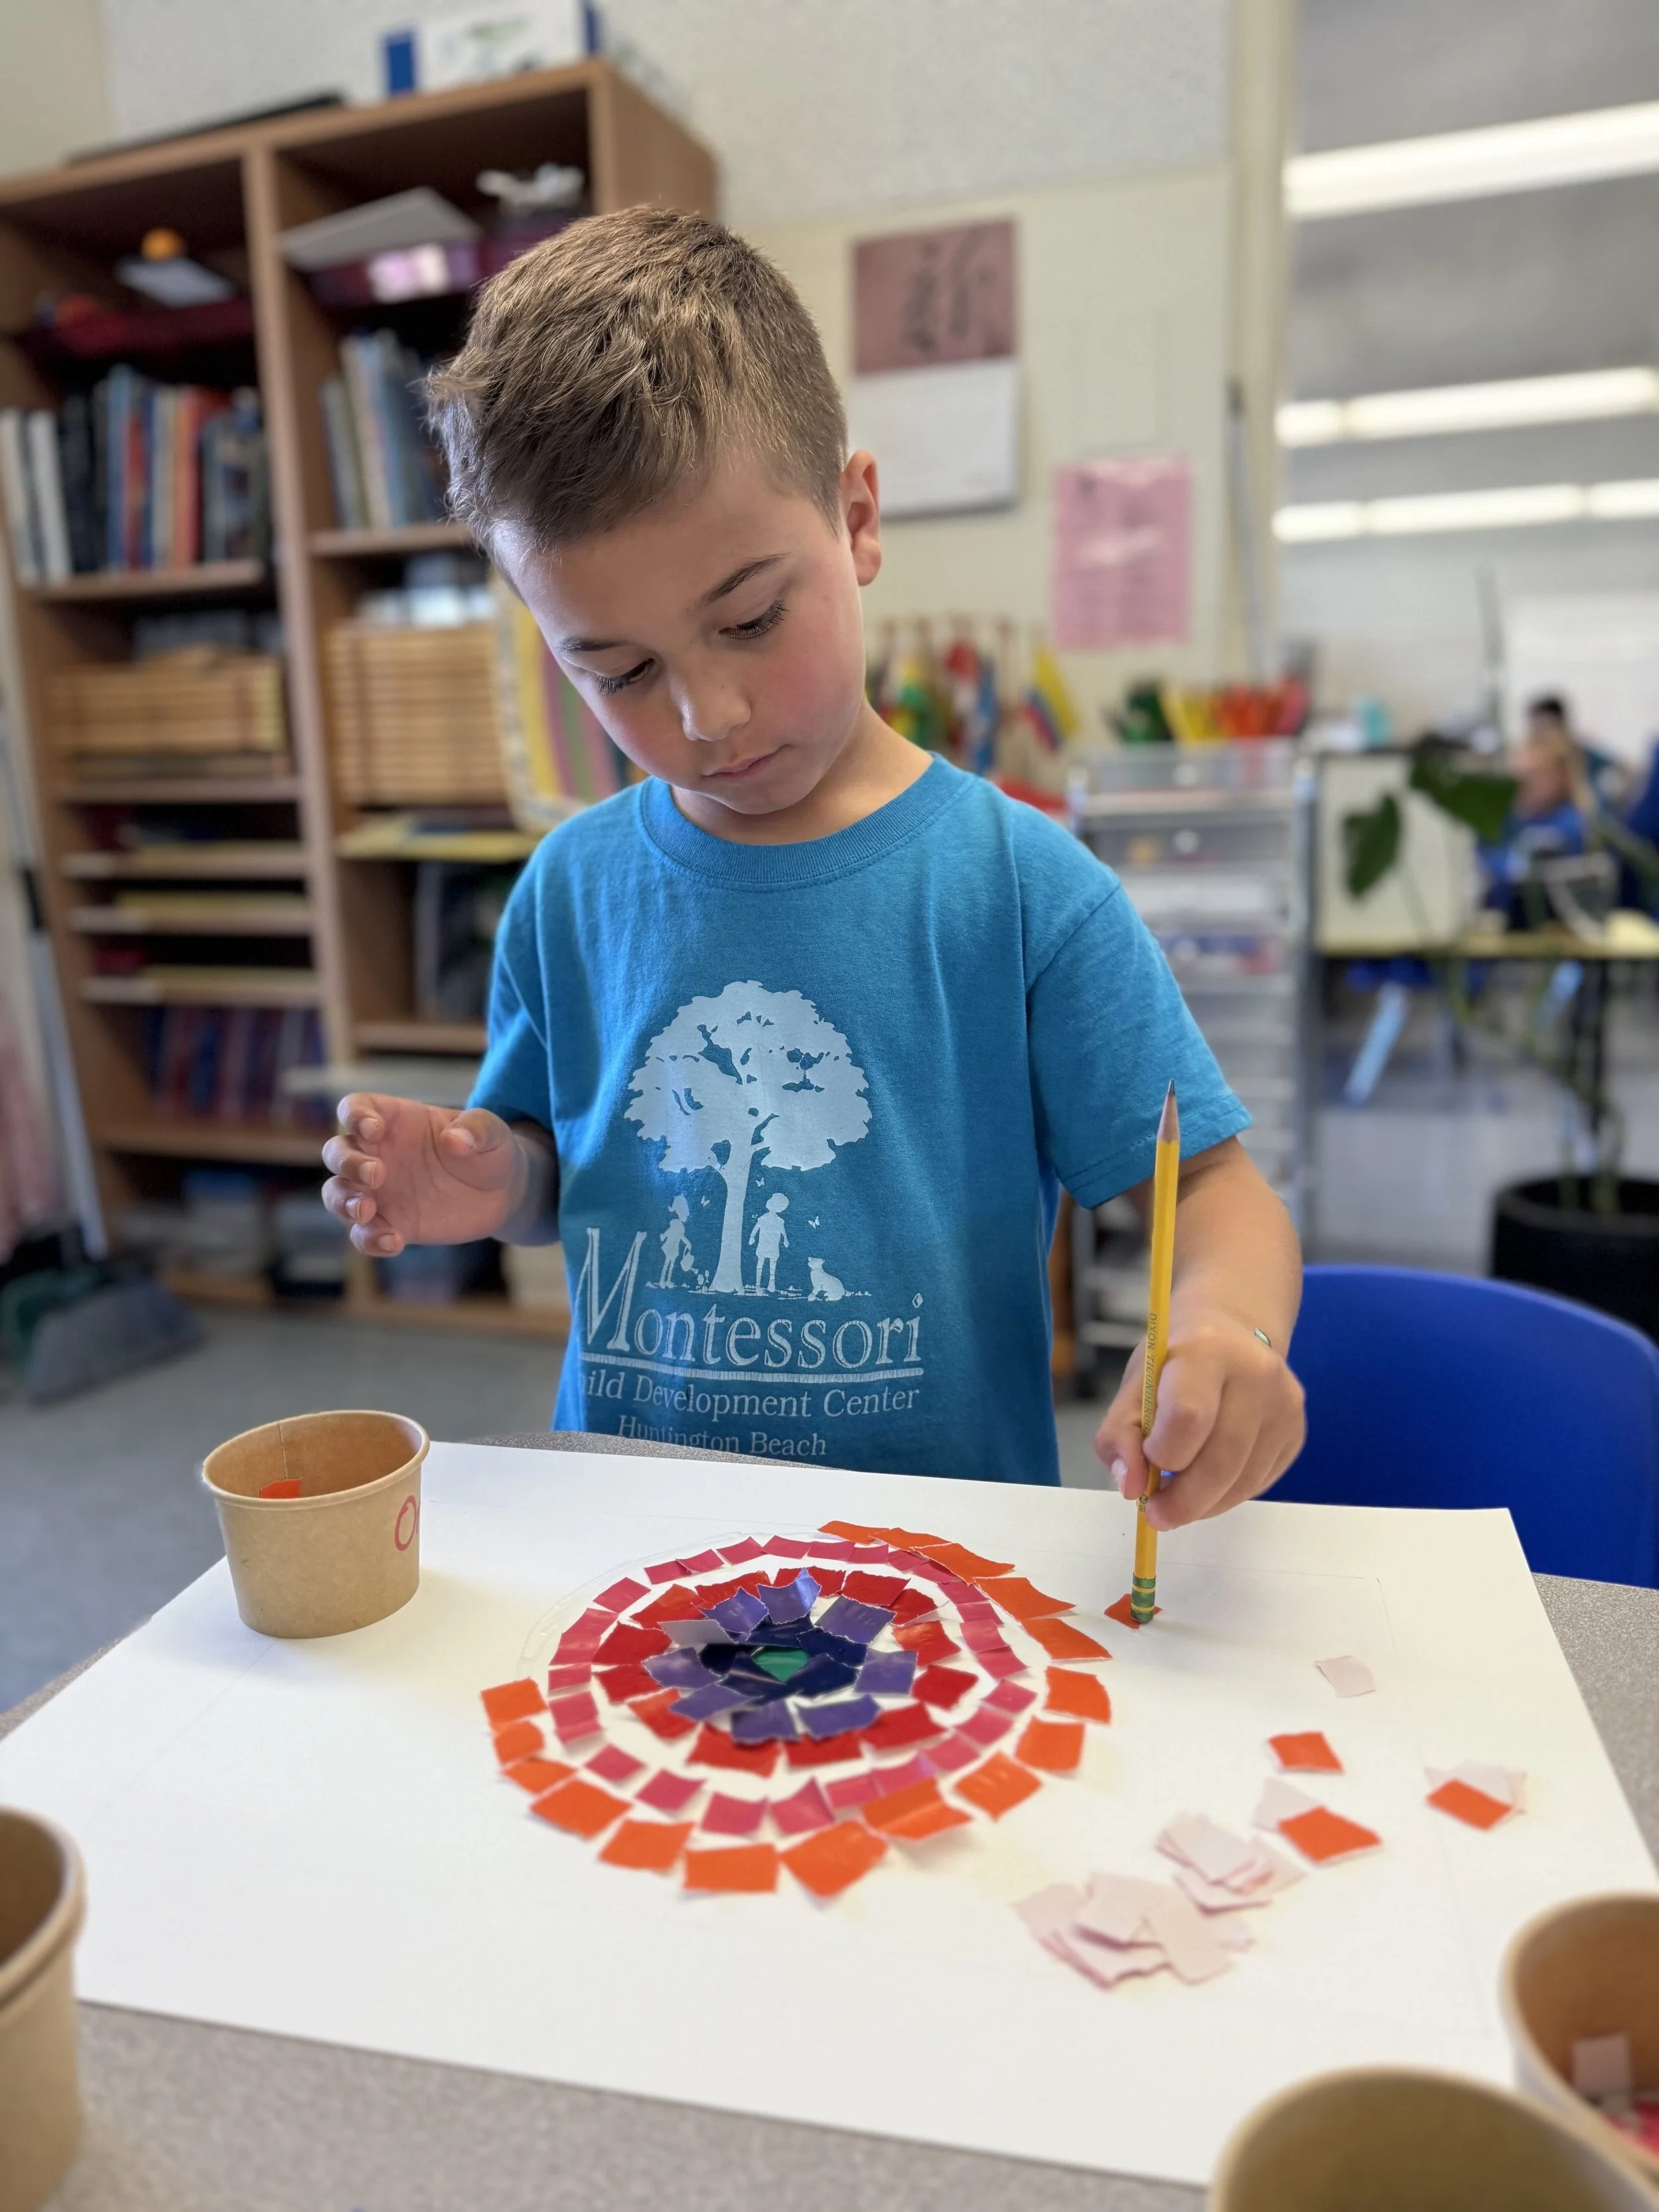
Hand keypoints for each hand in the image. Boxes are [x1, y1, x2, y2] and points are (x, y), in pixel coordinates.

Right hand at [321, 1094, 525, 1256]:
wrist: (502, 1192)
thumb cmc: (490, 1150)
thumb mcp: (492, 1132)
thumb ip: (476, 1129)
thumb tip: (455, 1140)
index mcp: (394, 1120)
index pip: (355, 1108)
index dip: (355, 1116)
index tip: (374, 1130)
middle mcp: (377, 1153)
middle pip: (336, 1152)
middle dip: (347, 1163)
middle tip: (377, 1175)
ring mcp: (379, 1191)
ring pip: (336, 1193)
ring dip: (343, 1201)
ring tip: (366, 1211)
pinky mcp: (391, 1224)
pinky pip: (363, 1234)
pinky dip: (369, 1239)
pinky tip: (394, 1241)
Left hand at [1093, 1312, 1305, 1529]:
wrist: (1229, 1334)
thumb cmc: (1173, 1363)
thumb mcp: (1134, 1385)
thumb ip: (1120, 1434)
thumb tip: (1131, 1487)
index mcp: (1207, 1351)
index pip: (1188, 1416)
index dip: (1161, 1453)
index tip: (1144, 1462)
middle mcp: (1256, 1374)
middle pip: (1220, 1461)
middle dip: (1182, 1501)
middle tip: (1156, 1514)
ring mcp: (1284, 1405)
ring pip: (1242, 1481)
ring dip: (1204, 1505)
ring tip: (1177, 1499)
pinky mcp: (1297, 1432)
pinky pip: (1258, 1483)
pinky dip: (1226, 1496)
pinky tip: (1207, 1483)